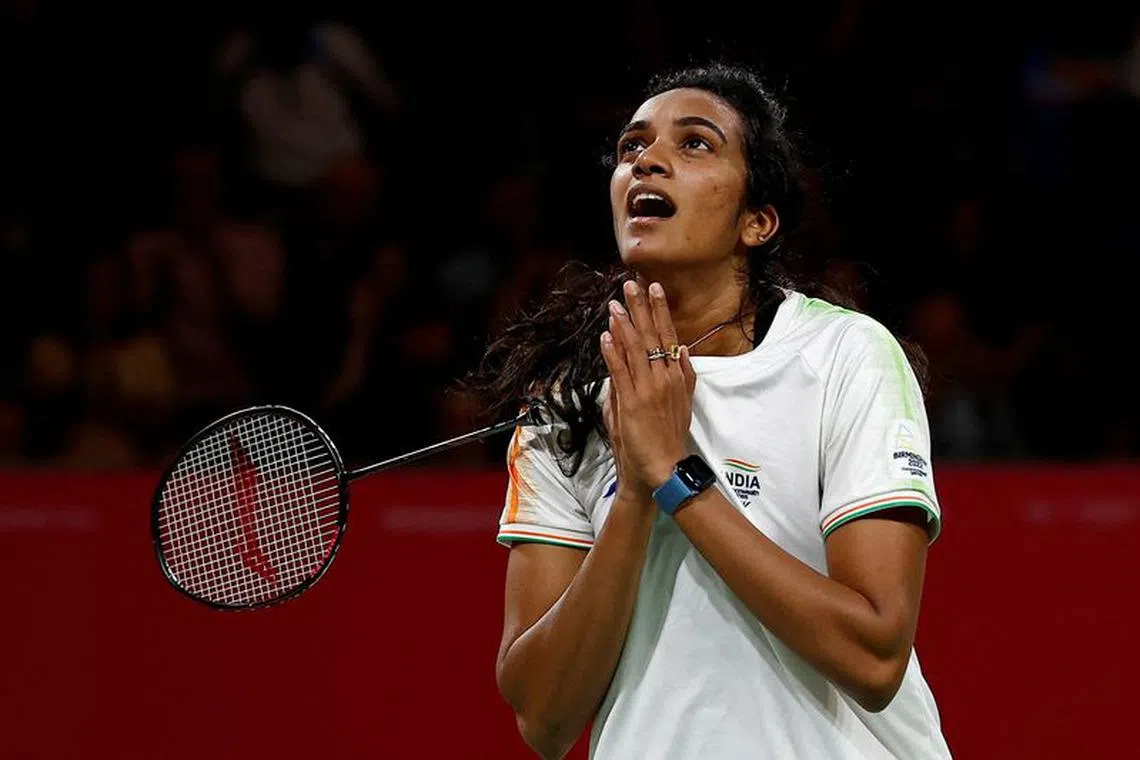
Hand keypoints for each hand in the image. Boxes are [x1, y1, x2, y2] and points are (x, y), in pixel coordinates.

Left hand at [600, 280, 696, 501]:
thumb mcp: (683, 402)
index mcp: (677, 377)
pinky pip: (620, 371)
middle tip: (631, 285)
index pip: (668, 336)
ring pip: (636, 349)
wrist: (664, 466)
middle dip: (641, 308)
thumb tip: (682, 349)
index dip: (660, 312)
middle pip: (652, 336)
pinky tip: (606, 335)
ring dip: (624, 324)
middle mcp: (665, 378)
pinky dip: (612, 351)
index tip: (655, 289)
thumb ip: (682, 374)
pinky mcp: (632, 401)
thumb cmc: (668, 437)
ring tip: (614, 305)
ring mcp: (649, 389)